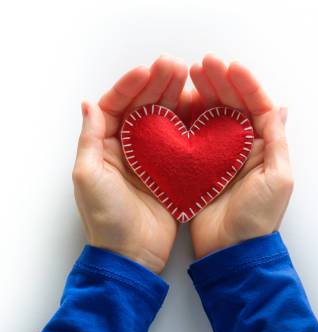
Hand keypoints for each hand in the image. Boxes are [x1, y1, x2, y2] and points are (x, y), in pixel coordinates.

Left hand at [73, 56, 187, 272]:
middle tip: (175, 65)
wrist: (132, 254)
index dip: (131, 85)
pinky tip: (203, 108)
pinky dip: (193, 123)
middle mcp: (130, 147)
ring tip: (192, 79)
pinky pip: (184, 140)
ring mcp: (154, 158)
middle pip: (144, 107)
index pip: (117, 105)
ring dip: (177, 98)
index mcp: (106, 146)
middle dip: (158, 84)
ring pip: (166, 119)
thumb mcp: (90, 176)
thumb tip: (89, 103)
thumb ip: (91, 139)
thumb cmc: (106, 218)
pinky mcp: (175, 171)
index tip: (147, 70)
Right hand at [187, 55, 292, 257]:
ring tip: (189, 76)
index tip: (230, 66)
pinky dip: (186, 118)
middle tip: (202, 64)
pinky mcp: (199, 167)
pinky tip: (177, 102)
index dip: (245, 85)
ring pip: (211, 116)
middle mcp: (243, 147)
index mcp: (265, 147)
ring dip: (202, 94)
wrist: (232, 251)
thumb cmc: (260, 218)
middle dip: (219, 82)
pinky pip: (193, 135)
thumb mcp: (278, 178)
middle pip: (232, 106)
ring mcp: (220, 156)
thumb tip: (280, 106)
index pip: (257, 107)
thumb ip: (276, 141)